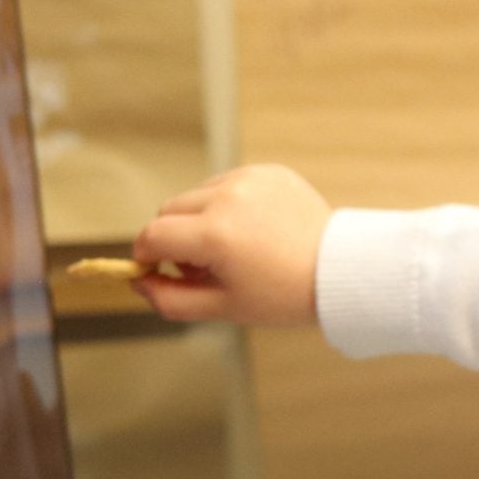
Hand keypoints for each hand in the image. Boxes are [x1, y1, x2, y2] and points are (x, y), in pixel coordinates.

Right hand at [131, 164, 332, 327]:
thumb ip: (170, 299)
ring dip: (200, 219)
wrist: (341, 271)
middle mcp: (228, 197)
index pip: (152, 236)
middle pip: (169, 210)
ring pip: (196, 194)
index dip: (147, 256)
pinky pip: (227, 183)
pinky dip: (228, 204)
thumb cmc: (283, 295)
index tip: (157, 270)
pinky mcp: (267, 170)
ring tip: (234, 249)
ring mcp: (249, 178)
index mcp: (215, 234)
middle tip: (205, 267)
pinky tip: (254, 229)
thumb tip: (137, 281)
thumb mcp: (223, 307)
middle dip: (175, 238)